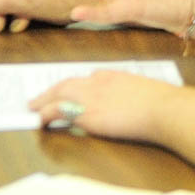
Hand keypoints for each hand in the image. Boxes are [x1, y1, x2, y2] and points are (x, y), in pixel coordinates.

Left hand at [30, 70, 178, 139]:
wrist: (162, 108)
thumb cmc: (160, 101)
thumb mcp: (144, 89)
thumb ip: (131, 92)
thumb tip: (131, 102)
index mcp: (113, 74)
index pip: (87, 78)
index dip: (75, 85)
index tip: (69, 91)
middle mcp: (98, 81)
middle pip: (67, 82)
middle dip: (51, 90)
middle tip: (39, 97)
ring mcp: (90, 96)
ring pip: (57, 93)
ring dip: (42, 100)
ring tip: (32, 107)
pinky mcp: (86, 113)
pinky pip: (57, 110)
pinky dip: (44, 114)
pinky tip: (39, 120)